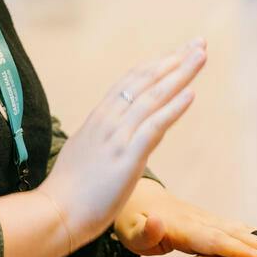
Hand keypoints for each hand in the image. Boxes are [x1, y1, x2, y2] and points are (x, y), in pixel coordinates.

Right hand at [42, 42, 207, 243]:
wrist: (55, 214)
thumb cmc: (69, 191)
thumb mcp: (86, 152)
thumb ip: (104, 138)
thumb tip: (121, 133)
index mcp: (99, 118)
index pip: (131, 81)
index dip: (156, 64)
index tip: (177, 52)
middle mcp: (109, 121)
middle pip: (147, 81)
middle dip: (175, 60)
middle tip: (199, 42)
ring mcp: (118, 137)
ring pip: (154, 97)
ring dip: (181, 74)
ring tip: (201, 56)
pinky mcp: (127, 157)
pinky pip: (154, 127)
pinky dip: (174, 109)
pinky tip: (191, 94)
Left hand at [115, 179, 256, 256]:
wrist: (138, 199)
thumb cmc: (132, 222)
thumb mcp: (130, 231)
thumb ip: (146, 232)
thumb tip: (159, 223)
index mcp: (181, 226)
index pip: (212, 240)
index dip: (235, 249)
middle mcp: (199, 220)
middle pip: (232, 234)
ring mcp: (207, 219)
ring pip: (239, 229)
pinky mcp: (211, 221)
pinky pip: (237, 227)